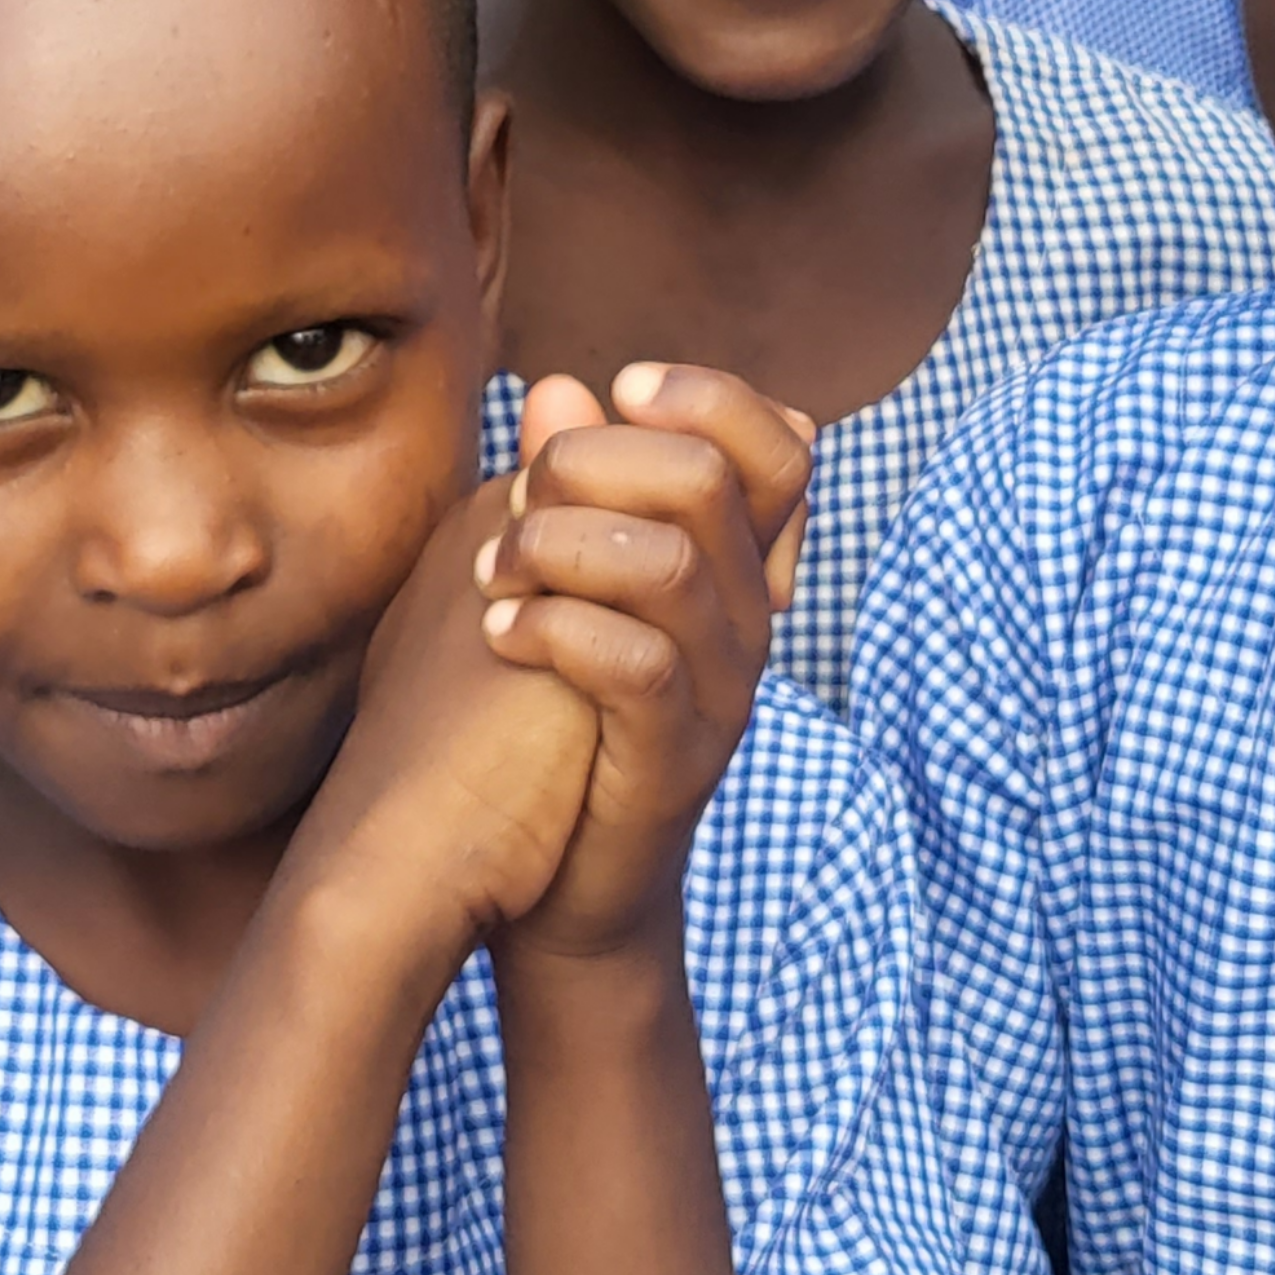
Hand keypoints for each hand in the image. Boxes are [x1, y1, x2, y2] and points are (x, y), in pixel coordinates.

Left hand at [474, 365, 811, 967]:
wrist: (563, 886)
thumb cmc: (561, 720)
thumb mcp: (571, 591)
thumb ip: (573, 494)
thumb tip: (557, 388)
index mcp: (739, 569)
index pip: (782, 446)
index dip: (711, 396)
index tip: (623, 388)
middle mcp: (751, 621)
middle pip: (713, 483)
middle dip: (597, 461)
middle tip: (518, 491)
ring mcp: (721, 694)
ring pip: (669, 566)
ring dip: (559, 544)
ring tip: (492, 570)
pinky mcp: (675, 762)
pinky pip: (636, 666)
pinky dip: (555, 629)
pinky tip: (499, 630)